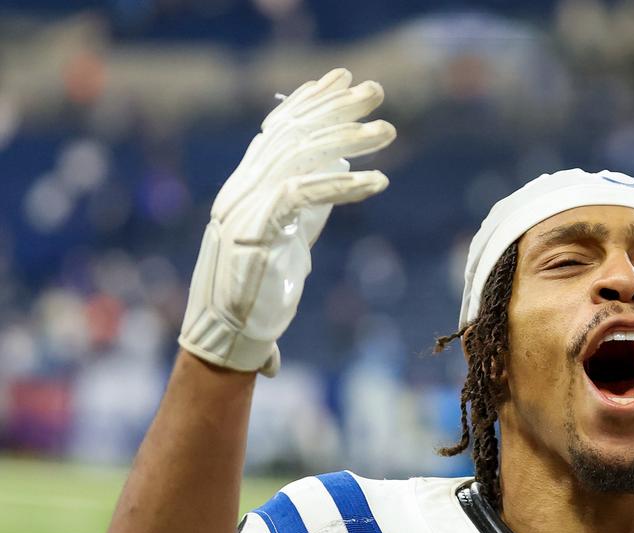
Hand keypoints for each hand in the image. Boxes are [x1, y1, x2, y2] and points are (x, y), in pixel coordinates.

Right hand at [179, 68, 394, 375]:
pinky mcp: (257, 232)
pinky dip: (344, 186)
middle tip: (375, 90)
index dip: (310, 101)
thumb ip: (311, 200)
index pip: (280, 130)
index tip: (342, 78)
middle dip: (335, 107)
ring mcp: (245, 208)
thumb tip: (340, 166)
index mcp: (248, 187)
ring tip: (387, 131)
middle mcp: (243, 190)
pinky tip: (379, 180)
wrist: (231, 337)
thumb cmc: (262, 293)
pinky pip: (303, 195)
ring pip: (300, 156)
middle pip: (292, 134)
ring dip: (348, 139)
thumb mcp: (293, 236)